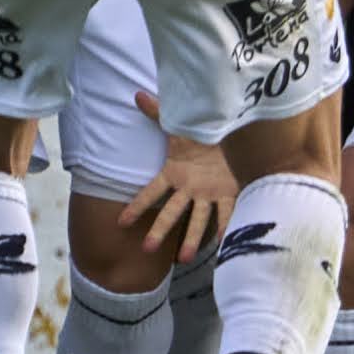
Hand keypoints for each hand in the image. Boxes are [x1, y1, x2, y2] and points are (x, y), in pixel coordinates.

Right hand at [117, 95, 238, 262]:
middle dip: (159, 230)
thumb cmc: (201, 132)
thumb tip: (136, 94)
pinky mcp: (228, 193)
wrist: (231, 134)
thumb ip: (157, 112)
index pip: (151, 193)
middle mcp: (189, 189)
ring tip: (184, 258)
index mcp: (175, 174)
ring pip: (198, 219)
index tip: (121, 222)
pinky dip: (225, 227)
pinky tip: (223, 244)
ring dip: (191, 238)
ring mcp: (208, 194)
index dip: (137, 207)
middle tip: (147, 248)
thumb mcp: (179, 124)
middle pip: (171, 212)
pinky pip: (226, 212)